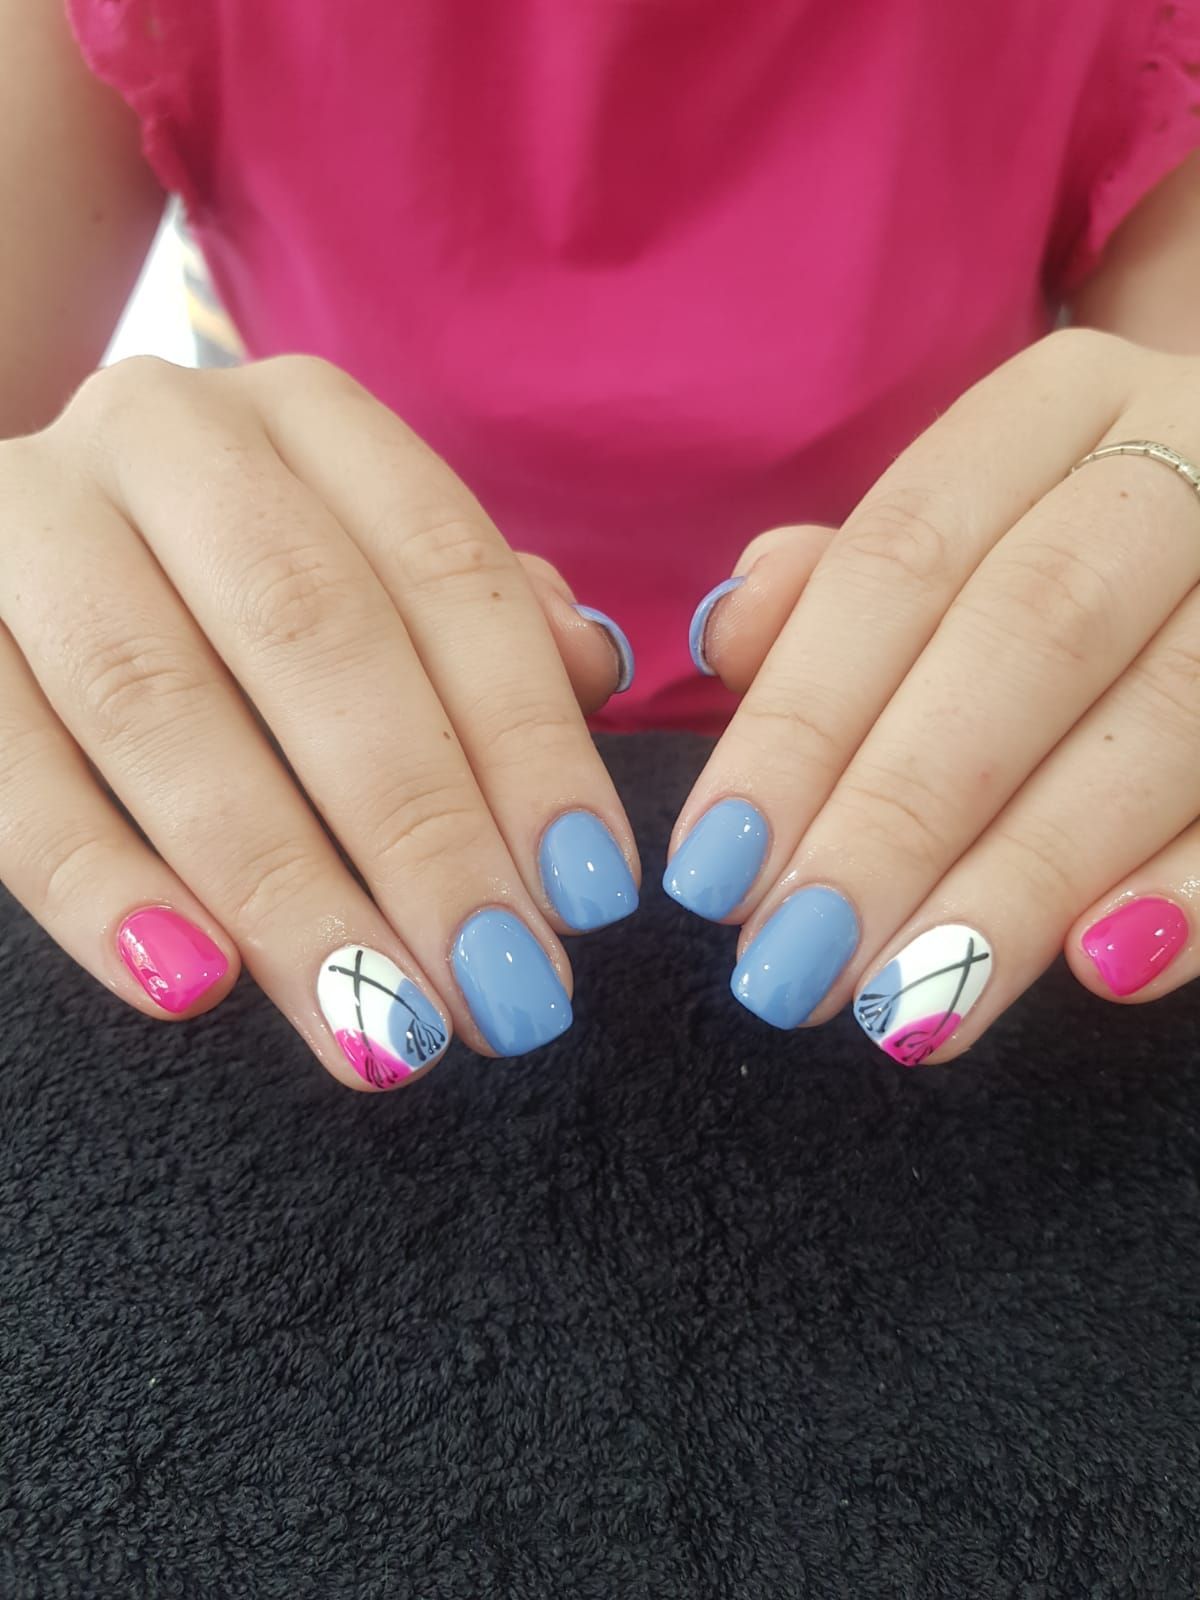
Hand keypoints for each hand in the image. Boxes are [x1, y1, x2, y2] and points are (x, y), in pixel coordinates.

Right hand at [0, 355, 639, 1088]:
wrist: (32, 562)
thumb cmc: (238, 600)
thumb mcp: (370, 577)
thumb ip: (479, 623)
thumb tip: (592, 671)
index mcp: (307, 417)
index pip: (447, 573)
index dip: (526, 741)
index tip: (586, 896)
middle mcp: (166, 431)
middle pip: (312, 631)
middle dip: (419, 828)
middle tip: (500, 991)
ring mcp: (26, 514)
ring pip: (157, 702)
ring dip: (282, 884)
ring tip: (381, 1027)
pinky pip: (1, 761)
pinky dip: (95, 881)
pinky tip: (191, 987)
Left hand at [666, 328, 1199, 1063]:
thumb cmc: (1066, 555)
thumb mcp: (956, 537)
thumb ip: (837, 586)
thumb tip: (731, 631)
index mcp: (1056, 408)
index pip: (899, 559)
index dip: (799, 722)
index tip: (714, 870)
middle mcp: (1186, 450)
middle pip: (1030, 633)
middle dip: (903, 811)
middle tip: (798, 960)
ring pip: (1167, 714)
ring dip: (1027, 876)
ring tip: (913, 1007)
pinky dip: (1199, 887)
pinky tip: (1103, 971)